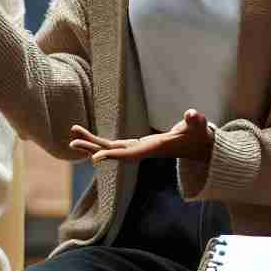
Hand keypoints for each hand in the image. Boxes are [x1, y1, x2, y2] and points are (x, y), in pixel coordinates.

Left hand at [68, 111, 212, 164]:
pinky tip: (86, 137)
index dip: (112, 156)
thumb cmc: (197, 136)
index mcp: (152, 148)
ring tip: (72, 136)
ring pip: (110, 148)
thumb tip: (193, 113)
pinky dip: (100, 141)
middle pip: (113, 152)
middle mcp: (141, 152)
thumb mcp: (198, 127)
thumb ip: (196, 121)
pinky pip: (114, 144)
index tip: (94, 157)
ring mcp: (137, 148)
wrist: (197, 147)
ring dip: (91, 143)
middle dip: (93, 148)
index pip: (129, 154)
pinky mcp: (136, 145)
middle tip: (72, 142)